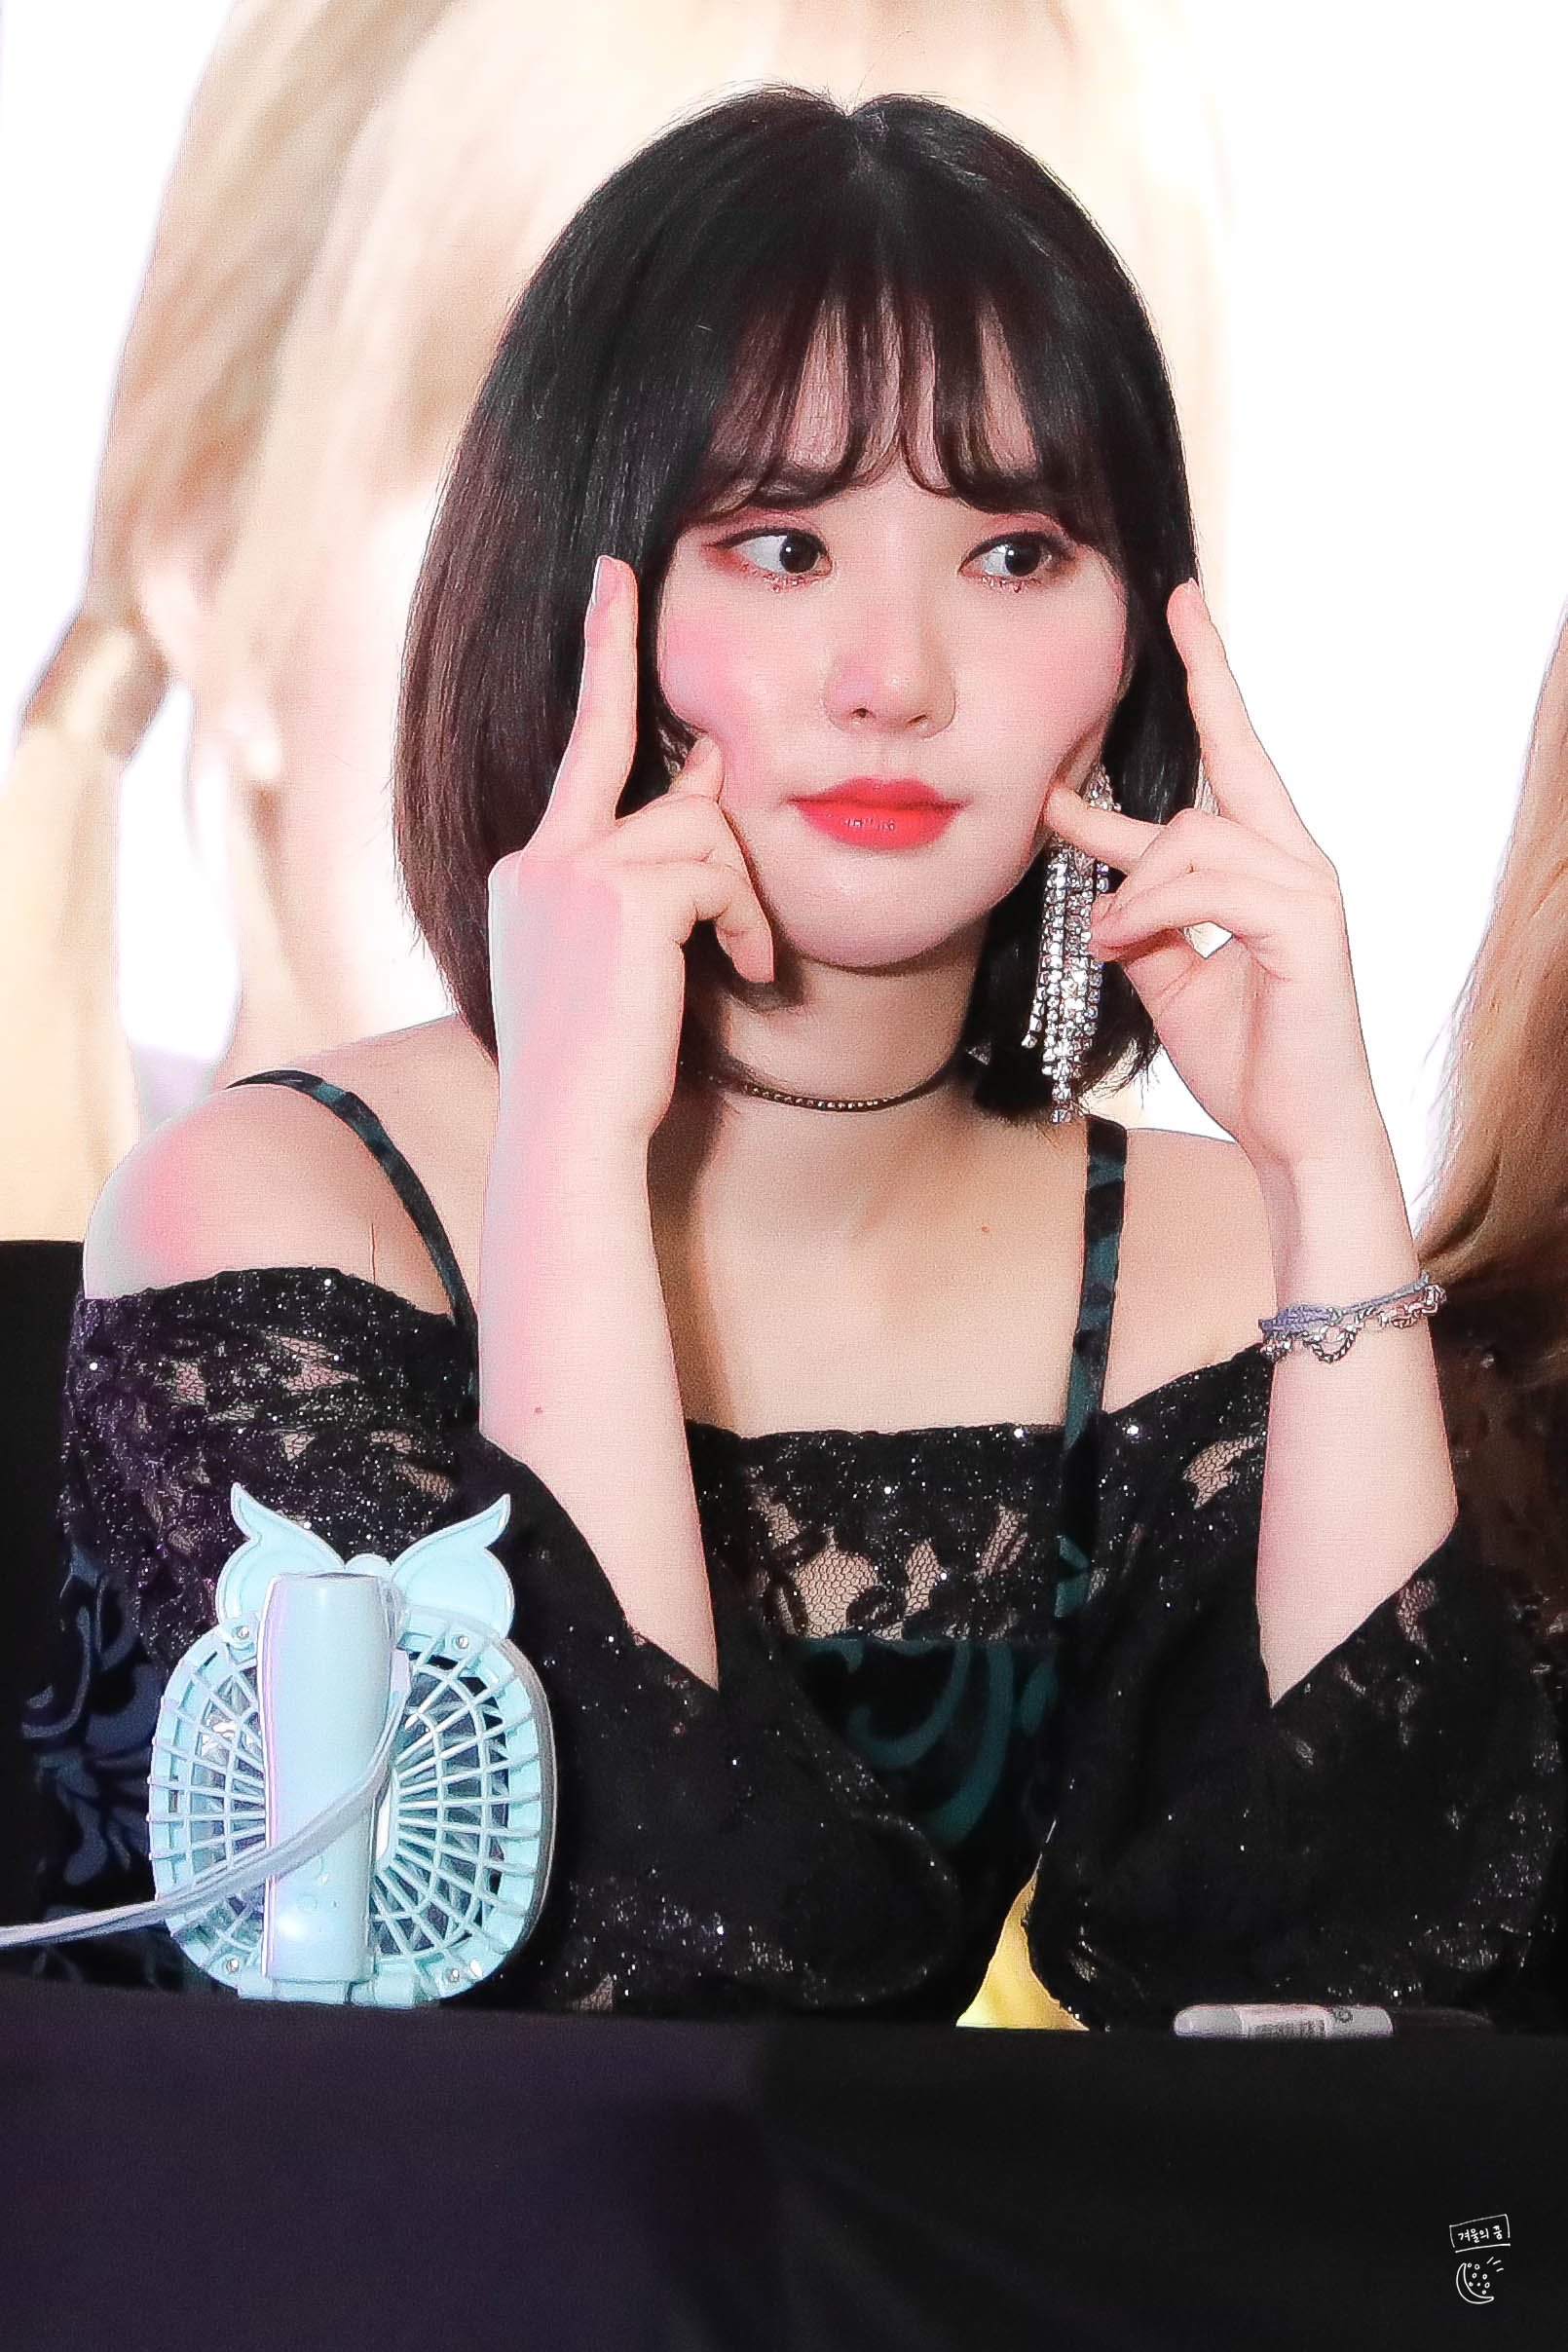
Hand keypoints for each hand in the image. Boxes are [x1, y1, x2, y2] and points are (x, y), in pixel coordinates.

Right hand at [486, 556, 774, 1149]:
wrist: (571, 1131)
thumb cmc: (601, 1067)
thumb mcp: (620, 959)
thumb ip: (648, 872)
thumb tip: (709, 777)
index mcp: (530, 871)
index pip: (582, 748)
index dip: (603, 657)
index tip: (613, 579)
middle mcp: (539, 857)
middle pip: (649, 779)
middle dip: (698, 798)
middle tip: (704, 793)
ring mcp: (570, 872)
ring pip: (698, 829)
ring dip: (741, 895)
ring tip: (744, 962)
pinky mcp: (617, 897)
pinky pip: (716, 872)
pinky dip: (748, 921)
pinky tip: (748, 975)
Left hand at [1043, 581, 1383, 1178]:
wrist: (1295, 1134)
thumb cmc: (1246, 1059)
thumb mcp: (1169, 978)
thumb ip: (1141, 921)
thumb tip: (1098, 886)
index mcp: (1266, 867)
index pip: (1231, 762)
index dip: (1208, 687)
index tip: (1181, 616)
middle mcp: (1296, 860)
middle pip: (1239, 753)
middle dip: (1210, 676)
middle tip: (1178, 605)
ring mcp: (1308, 888)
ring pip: (1195, 834)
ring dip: (1130, 883)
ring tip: (1100, 936)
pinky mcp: (1306, 925)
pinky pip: (1209, 885)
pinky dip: (1150, 908)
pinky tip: (1117, 938)